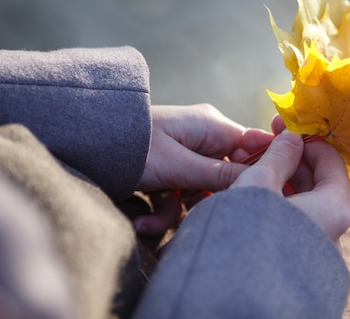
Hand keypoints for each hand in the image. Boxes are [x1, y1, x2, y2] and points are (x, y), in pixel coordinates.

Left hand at [134, 104, 270, 235]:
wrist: (83, 146)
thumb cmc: (134, 148)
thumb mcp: (180, 167)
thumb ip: (222, 176)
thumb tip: (264, 178)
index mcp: (212, 127)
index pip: (254, 148)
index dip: (261, 172)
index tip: (266, 197)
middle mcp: (202, 139)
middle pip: (227, 176)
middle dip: (208, 201)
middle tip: (202, 217)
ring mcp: (185, 156)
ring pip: (200, 193)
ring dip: (176, 212)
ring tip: (149, 223)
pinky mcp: (168, 173)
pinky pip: (178, 197)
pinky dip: (160, 212)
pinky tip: (141, 222)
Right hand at [231, 123, 349, 247]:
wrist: (232, 294)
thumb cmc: (249, 233)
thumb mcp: (259, 184)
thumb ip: (279, 157)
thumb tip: (292, 137)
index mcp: (334, 209)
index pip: (330, 161)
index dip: (306, 138)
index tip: (281, 126)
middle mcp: (331, 230)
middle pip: (314, 181)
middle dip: (287, 157)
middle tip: (259, 141)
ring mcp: (313, 247)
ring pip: (300, 200)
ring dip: (276, 177)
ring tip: (246, 163)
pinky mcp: (295, 259)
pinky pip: (290, 220)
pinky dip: (274, 201)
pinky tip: (249, 190)